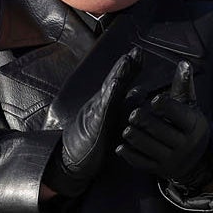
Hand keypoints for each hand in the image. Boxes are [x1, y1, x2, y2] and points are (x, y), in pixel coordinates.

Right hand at [49, 49, 141, 197]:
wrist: (71, 161)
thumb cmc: (94, 142)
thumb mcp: (113, 120)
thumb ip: (125, 105)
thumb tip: (141, 90)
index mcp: (108, 103)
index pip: (121, 82)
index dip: (131, 68)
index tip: (141, 53)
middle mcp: (101, 104)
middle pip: (115, 80)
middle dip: (125, 66)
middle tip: (136, 51)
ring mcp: (95, 112)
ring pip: (108, 90)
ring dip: (117, 75)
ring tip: (126, 61)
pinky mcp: (93, 124)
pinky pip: (101, 109)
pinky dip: (108, 96)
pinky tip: (115, 86)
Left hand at [116, 61, 212, 190]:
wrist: (197, 161)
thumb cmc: (188, 125)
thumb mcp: (190, 106)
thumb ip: (183, 86)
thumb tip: (184, 63)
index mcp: (194, 125)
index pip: (179, 114)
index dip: (167, 107)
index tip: (154, 100)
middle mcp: (186, 144)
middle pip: (163, 132)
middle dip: (147, 123)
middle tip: (133, 114)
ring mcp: (173, 160)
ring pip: (152, 149)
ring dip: (137, 139)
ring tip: (126, 130)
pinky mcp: (161, 170)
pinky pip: (144, 164)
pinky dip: (132, 157)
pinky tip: (121, 148)